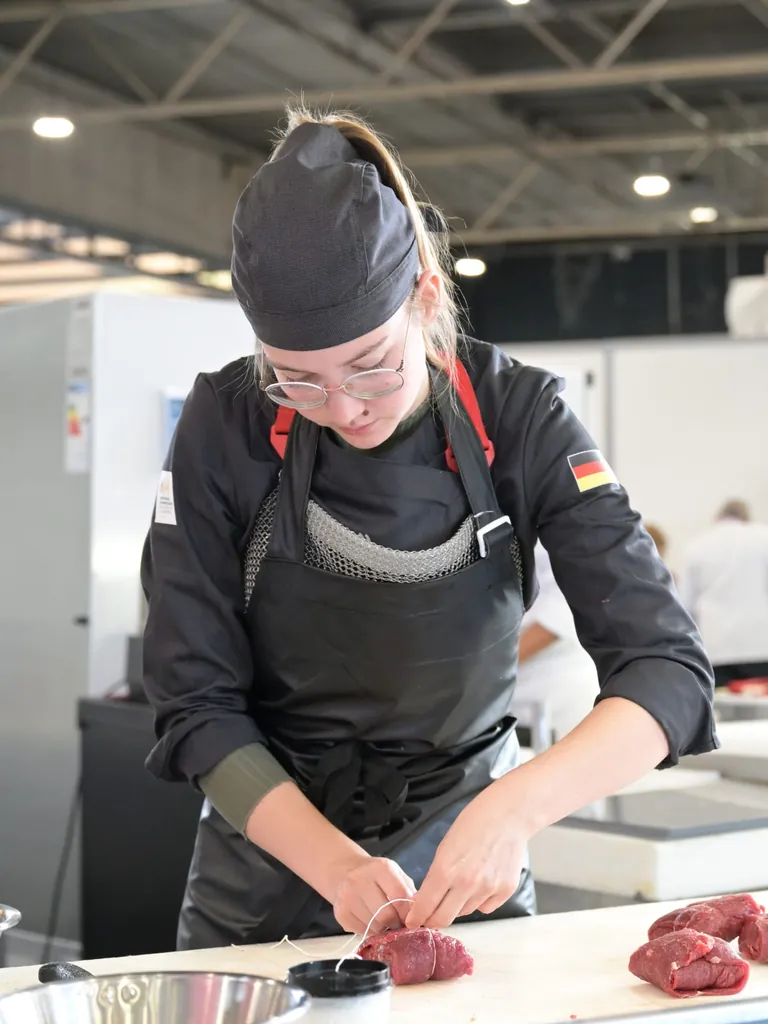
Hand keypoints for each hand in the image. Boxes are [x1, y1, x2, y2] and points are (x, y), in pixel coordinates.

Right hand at [331, 855, 415, 935]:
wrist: (344, 871)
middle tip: (400, 925)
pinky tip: (371, 922)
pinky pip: (362, 932)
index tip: (413, 921)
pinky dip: (371, 931)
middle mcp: (360, 879)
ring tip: (386, 922)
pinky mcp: (340, 913)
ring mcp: (347, 897)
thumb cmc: (376, 876)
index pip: (399, 897)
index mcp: (379, 868)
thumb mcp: (394, 874)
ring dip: (384, 929)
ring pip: (374, 926)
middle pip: (386, 915)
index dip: (409, 914)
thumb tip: (419, 916)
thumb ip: (408, 891)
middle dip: (397, 924)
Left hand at [405, 783, 527, 929]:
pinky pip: (485, 907)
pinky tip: (481, 882)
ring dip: (457, 906)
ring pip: (465, 912)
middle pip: (443, 919)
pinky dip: (479, 901)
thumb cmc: (473, 823)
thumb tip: (427, 899)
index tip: (412, 921)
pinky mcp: (505, 891)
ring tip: (462, 884)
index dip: (416, 917)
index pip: (425, 906)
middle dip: (432, 920)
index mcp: (446, 869)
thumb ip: (436, 875)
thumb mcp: (445, 846)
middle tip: (429, 917)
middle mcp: (467, 884)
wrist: (508, 814)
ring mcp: (488, 889)